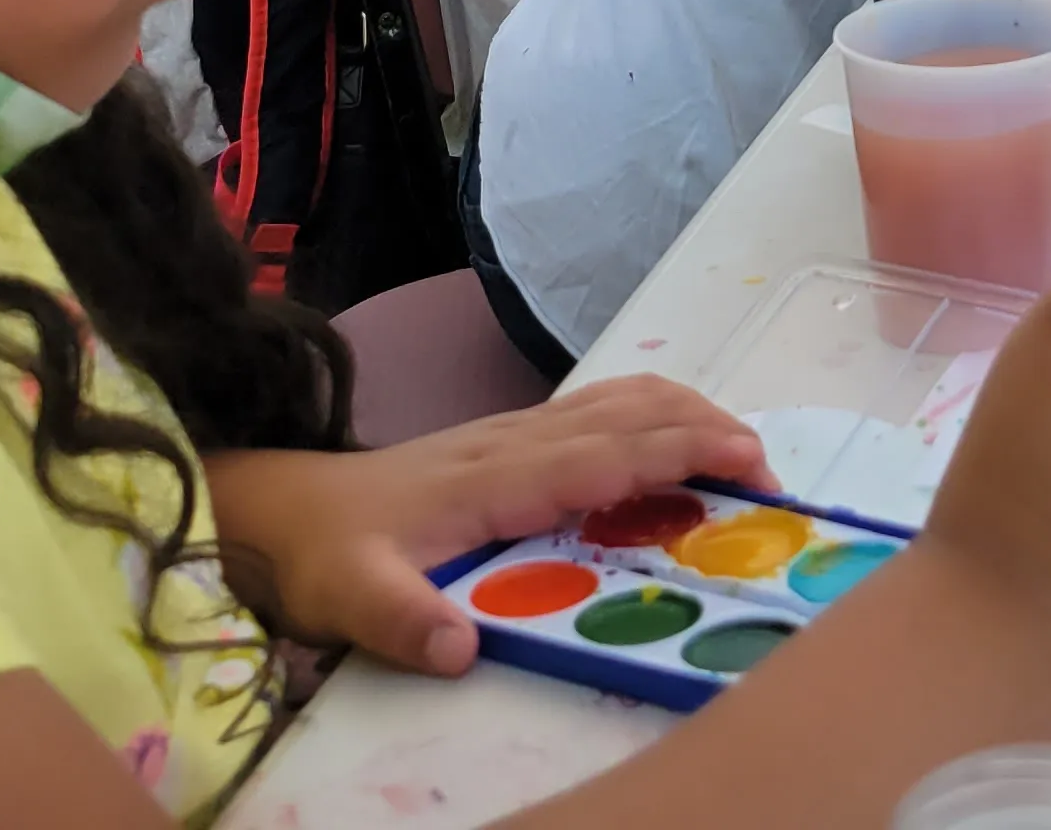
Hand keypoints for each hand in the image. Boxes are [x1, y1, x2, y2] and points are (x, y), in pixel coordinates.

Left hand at [203, 379, 770, 673]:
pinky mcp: (512, 438)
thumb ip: (404, 622)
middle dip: (709, 428)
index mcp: (498, 477)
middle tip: (767, 475)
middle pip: (634, 411)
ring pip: (623, 399)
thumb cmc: (325, 555)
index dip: (683, 451)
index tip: (747, 462)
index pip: (610, 453)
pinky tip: (672, 440)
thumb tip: (464, 650)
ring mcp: (517, 432)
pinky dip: (656, 414)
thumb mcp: (350, 599)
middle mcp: (519, 441)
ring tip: (740, 454)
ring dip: (689, 414)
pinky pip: (602, 409)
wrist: (282, 509)